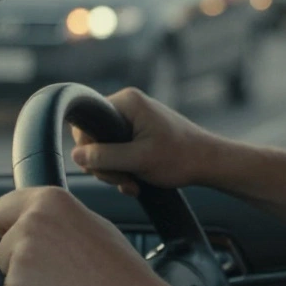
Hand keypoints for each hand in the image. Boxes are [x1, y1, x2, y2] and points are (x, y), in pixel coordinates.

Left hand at [0, 186, 177, 285]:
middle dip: (23, 263)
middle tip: (62, 275)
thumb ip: (60, 221)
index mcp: (52, 201)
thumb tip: (38, 222)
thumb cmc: (123, 275)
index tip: (25, 241)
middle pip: (3, 247)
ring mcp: (22, 256)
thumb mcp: (95, 228)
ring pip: (9, 275)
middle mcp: (32, 223)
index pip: (2, 209)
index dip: (11, 228)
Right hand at [71, 87, 220, 195]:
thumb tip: (76, 156)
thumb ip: (105, 157)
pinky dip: (124, 169)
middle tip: (123, 180)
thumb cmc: (180, 157)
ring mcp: (134, 119)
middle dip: (105, 165)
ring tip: (133, 183)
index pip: (86, 123)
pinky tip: (137, 182)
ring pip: (105, 149)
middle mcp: (128, 105)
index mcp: (127, 102)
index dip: (89, 150)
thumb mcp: (138, 160)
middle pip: (94, 138)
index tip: (104, 168)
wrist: (210, 163)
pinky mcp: (139, 133)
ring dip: (116, 171)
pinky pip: (119, 151)